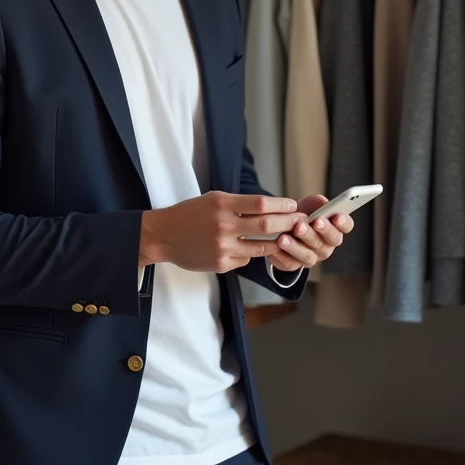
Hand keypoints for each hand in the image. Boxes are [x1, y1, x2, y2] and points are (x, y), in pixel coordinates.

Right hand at [140, 191, 307, 273]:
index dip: (282, 205)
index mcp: (222, 204)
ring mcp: (223, 247)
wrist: (163, 235)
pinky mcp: (221, 264)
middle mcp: (224, 226)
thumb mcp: (213, 199)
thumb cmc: (189, 214)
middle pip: (267, 226)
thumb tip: (269, 208)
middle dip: (288, 224)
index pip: (261, 204)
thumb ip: (239, 204)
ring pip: (262, 248)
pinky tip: (251, 249)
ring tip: (287, 238)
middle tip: (301, 222)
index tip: (293, 205)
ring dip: (278, 243)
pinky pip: (246, 260)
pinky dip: (252, 254)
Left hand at [265, 194, 353, 272]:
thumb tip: (323, 203)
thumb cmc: (301, 213)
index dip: (343, 222)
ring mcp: (312, 256)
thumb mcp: (309, 204)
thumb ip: (318, 202)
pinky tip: (274, 246)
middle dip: (316, 232)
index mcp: (335, 228)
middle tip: (303, 225)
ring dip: (296, 246)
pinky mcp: (295, 264)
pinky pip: (290, 263)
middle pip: (327, 241)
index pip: (346, 226)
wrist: (282, 225)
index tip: (336, 216)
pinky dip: (281, 255)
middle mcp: (327, 245)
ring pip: (308, 255)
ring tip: (284, 238)